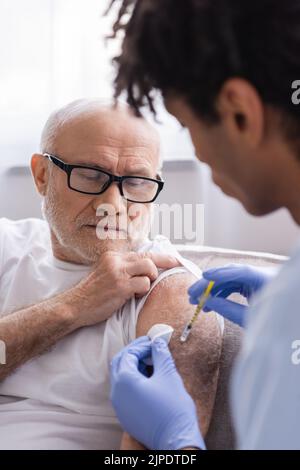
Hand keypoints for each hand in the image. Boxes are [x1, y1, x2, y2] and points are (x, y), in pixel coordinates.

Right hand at [66, 251, 179, 327]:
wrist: (74, 305)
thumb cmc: (92, 294)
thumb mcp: (106, 273)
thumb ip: (123, 268)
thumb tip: (146, 268)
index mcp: (113, 256)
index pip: (142, 253)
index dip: (162, 257)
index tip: (175, 260)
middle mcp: (116, 261)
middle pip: (149, 259)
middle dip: (160, 269)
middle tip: (159, 278)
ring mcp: (118, 272)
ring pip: (149, 269)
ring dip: (148, 282)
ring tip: (137, 290)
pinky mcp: (120, 286)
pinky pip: (144, 285)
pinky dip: (142, 292)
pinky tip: (131, 296)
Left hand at [110, 336, 204, 450]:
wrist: (176, 440)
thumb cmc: (173, 408)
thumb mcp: (168, 374)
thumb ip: (160, 354)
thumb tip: (158, 342)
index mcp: (125, 381)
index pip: (129, 354)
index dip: (141, 345)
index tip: (154, 342)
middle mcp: (117, 393)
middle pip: (119, 363)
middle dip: (133, 352)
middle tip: (149, 347)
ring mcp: (119, 406)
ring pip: (120, 378)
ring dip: (133, 366)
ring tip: (151, 361)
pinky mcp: (125, 415)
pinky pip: (124, 392)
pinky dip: (133, 380)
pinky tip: (149, 379)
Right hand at [188, 264, 275, 326]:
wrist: (286, 327)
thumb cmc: (271, 324)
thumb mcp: (248, 319)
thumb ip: (227, 309)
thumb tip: (207, 301)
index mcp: (264, 281)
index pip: (240, 272)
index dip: (221, 273)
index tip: (204, 276)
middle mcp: (259, 276)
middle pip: (230, 274)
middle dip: (209, 284)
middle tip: (192, 294)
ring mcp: (256, 279)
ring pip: (229, 280)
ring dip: (212, 290)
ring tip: (197, 303)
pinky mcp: (253, 284)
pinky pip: (234, 285)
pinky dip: (221, 293)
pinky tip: (210, 304)